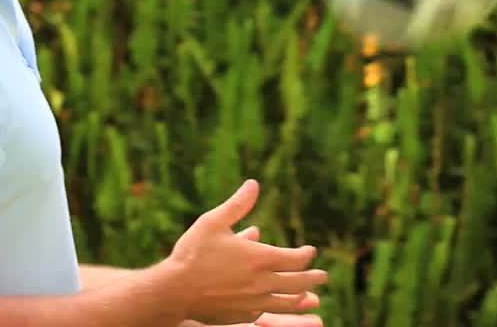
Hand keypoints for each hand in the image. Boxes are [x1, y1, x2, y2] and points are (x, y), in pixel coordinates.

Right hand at [168, 180, 327, 325]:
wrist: (174, 290)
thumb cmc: (193, 253)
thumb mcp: (214, 221)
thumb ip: (237, 205)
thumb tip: (253, 184)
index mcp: (260, 258)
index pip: (296, 259)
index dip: (307, 255)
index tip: (310, 252)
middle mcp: (262, 283)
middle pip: (298, 282)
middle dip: (313, 278)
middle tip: (323, 277)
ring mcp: (253, 303)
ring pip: (286, 303)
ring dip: (301, 298)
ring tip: (310, 297)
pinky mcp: (241, 317)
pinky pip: (265, 313)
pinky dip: (275, 308)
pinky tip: (274, 305)